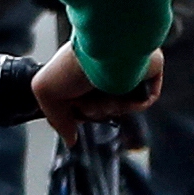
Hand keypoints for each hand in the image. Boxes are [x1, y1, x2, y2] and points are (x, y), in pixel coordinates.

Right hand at [35, 43, 163, 125]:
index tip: (74, 110)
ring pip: (122, 107)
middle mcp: (104, 71)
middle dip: (93, 110)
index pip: (83, 104)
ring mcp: (126, 72)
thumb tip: (71, 141)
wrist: (100, 53)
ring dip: (111, 107)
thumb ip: (57, 121)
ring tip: (104, 90)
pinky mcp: (148, 70)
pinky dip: (133, 103)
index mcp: (82, 70)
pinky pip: (144, 99)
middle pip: (101, 109)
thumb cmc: (72, 64)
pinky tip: (122, 92)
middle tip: (86, 97)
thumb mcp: (45, 91)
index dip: (79, 113)